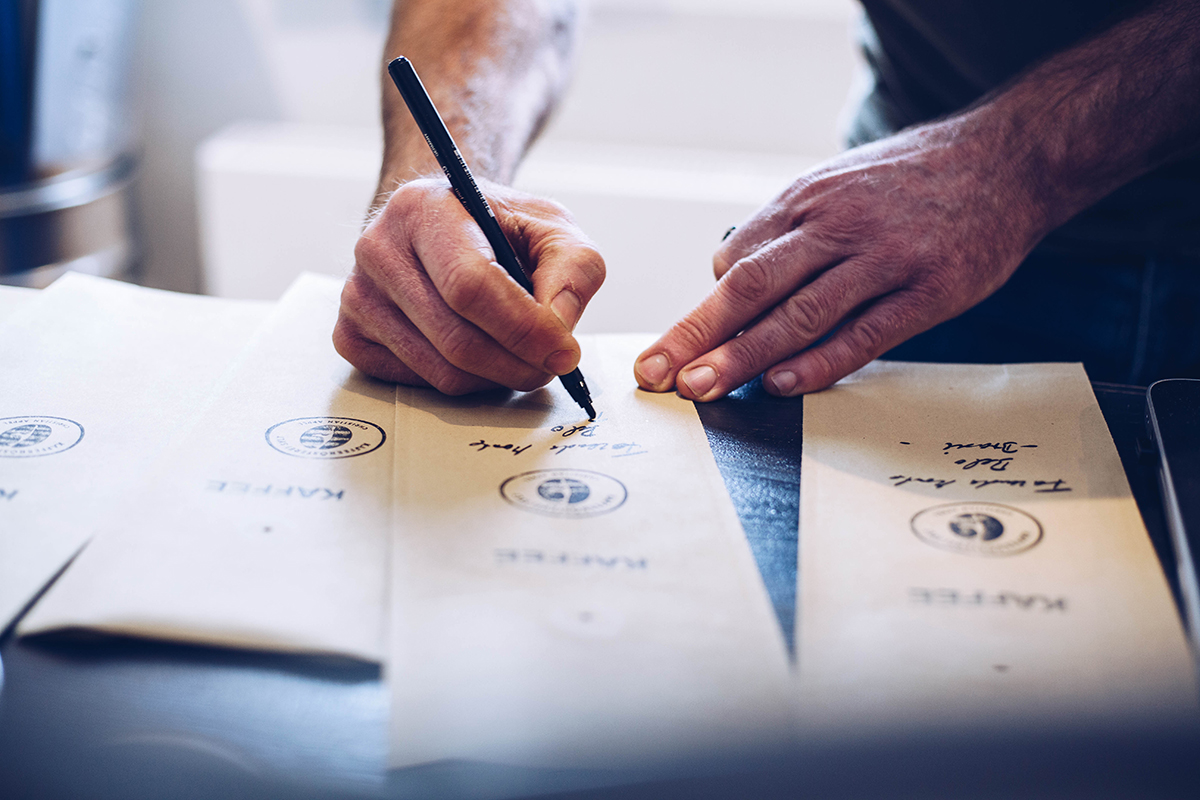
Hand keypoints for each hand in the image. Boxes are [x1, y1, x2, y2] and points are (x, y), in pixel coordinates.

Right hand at [335, 177, 604, 393]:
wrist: (445, 226)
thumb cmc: (499, 228)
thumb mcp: (552, 228)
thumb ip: (573, 269)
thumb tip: (558, 329)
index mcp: (422, 209)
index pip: (470, 286)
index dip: (523, 328)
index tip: (564, 351)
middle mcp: (377, 249)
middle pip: (456, 339)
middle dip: (518, 364)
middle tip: (552, 365)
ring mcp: (357, 296)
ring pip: (441, 372)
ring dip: (495, 378)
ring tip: (520, 356)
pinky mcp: (350, 336)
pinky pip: (417, 384)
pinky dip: (462, 382)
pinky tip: (477, 353)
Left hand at [632, 119, 1047, 399]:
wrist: (1009, 158)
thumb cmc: (912, 180)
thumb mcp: (839, 181)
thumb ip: (790, 229)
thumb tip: (729, 277)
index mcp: (808, 198)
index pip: (736, 257)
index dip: (704, 307)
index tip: (674, 346)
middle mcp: (838, 225)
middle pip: (750, 286)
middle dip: (696, 334)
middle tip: (656, 372)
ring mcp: (884, 259)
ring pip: (799, 314)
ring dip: (742, 356)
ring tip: (700, 388)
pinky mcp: (929, 291)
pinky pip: (864, 335)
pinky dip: (819, 363)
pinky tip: (781, 386)